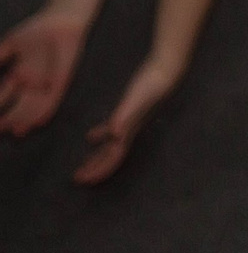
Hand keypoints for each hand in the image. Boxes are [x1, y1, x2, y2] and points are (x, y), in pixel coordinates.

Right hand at [0, 10, 85, 136]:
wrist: (60, 21)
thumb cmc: (36, 31)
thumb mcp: (11, 45)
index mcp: (20, 74)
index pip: (5, 95)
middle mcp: (32, 82)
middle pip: (18, 105)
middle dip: (9, 117)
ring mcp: (46, 82)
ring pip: (33, 106)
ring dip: (23, 119)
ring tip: (13, 130)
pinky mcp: (61, 81)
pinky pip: (53, 100)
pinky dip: (44, 111)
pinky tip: (37, 122)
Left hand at [73, 52, 183, 183]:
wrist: (165, 72)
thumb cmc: (151, 86)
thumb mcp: (135, 102)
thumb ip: (125, 117)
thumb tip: (114, 135)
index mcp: (129, 131)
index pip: (113, 157)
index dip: (99, 170)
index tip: (83, 180)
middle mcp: (129, 130)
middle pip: (111, 155)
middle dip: (95, 168)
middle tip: (77, 179)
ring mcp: (129, 121)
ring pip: (110, 145)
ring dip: (97, 156)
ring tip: (83, 165)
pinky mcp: (127, 111)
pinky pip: (110, 129)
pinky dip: (100, 136)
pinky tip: (91, 138)